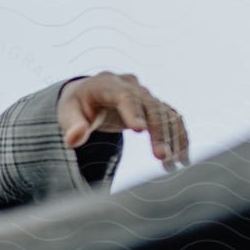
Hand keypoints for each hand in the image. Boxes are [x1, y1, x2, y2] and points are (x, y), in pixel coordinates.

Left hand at [58, 71, 189, 172]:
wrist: (88, 94)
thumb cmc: (76, 106)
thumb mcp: (67, 113)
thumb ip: (72, 126)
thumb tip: (73, 139)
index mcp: (108, 84)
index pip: (124, 97)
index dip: (133, 112)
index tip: (140, 130)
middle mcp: (131, 86)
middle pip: (150, 107)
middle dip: (158, 132)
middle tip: (162, 158)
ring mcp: (145, 95)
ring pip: (166, 114)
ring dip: (173, 138)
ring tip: (174, 166)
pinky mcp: (154, 106)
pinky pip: (172, 119)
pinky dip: (179, 137)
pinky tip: (182, 158)